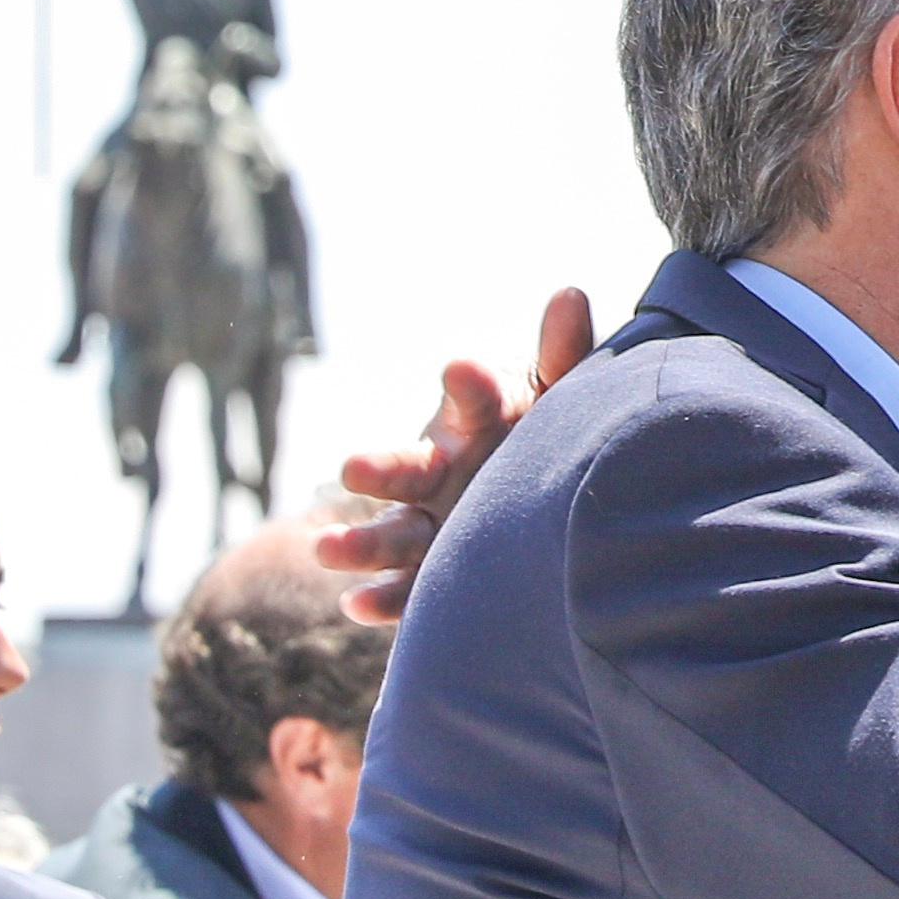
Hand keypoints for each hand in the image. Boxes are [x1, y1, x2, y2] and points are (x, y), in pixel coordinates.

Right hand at [315, 287, 596, 623]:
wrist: (544, 495)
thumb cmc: (546, 431)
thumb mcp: (560, 394)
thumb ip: (563, 352)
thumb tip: (570, 293)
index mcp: (474, 421)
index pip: (472, 398)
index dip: (470, 385)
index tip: (466, 368)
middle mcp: (439, 471)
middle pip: (406, 469)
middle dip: (381, 468)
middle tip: (352, 466)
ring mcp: (430, 522)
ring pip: (391, 533)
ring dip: (360, 542)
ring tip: (328, 549)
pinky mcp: (432, 571)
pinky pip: (405, 588)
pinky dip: (382, 598)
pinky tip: (358, 605)